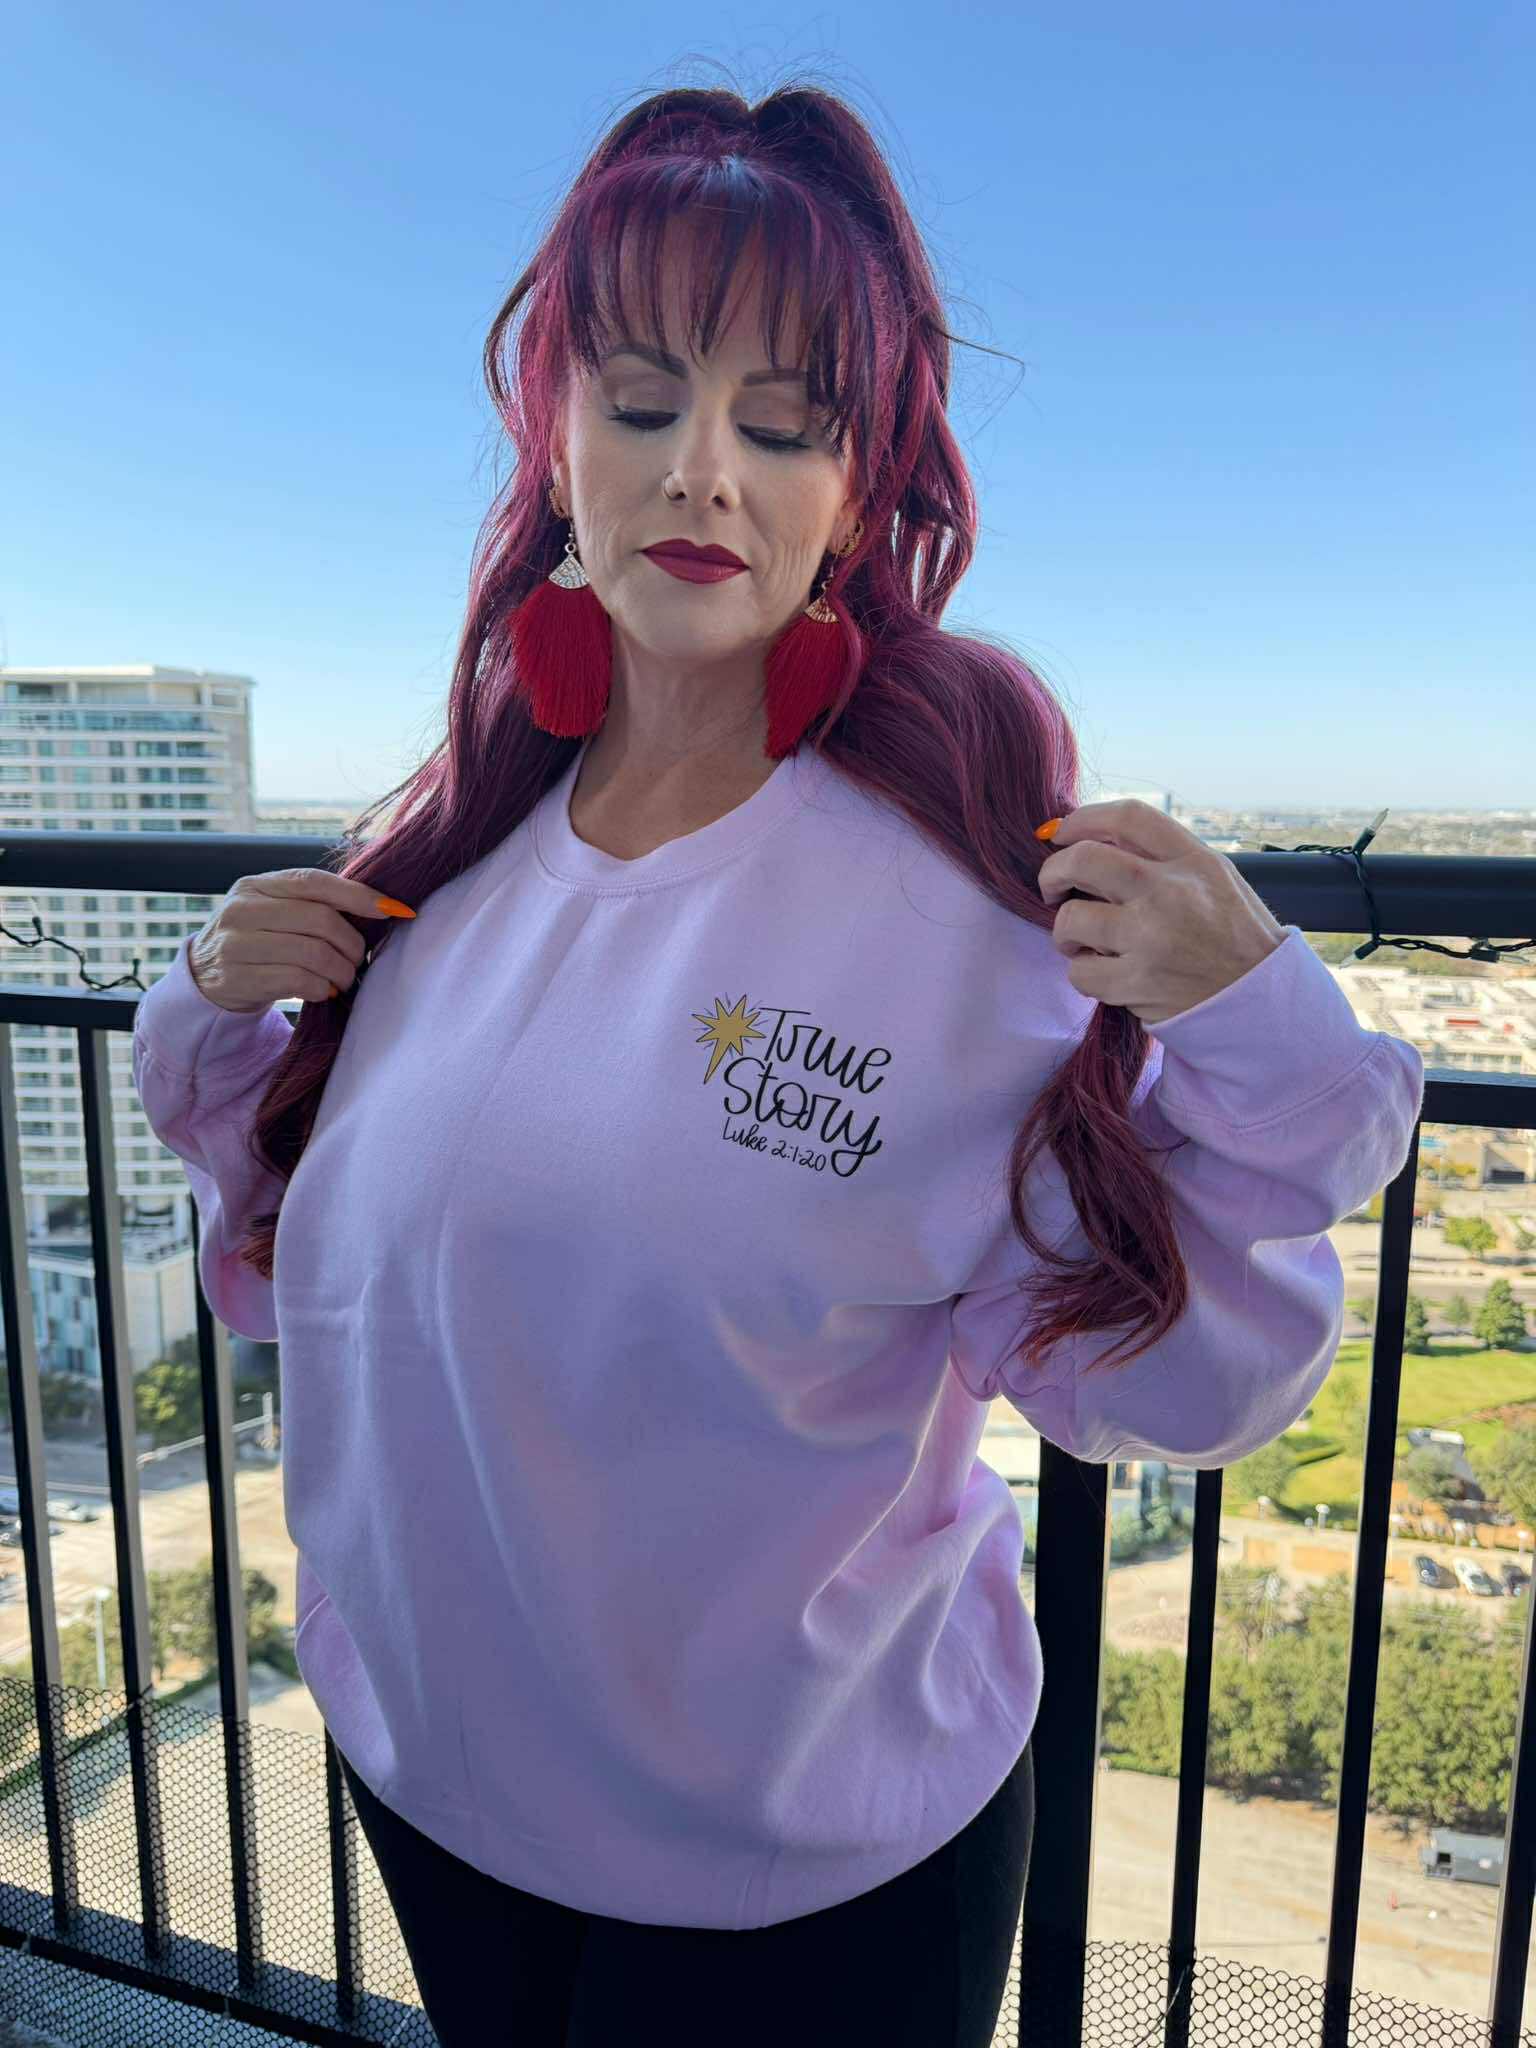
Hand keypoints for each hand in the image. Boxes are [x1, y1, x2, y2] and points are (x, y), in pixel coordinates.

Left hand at [1035, 800, 1286, 1027]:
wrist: (1263, 1002)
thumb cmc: (1234, 938)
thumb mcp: (1215, 880)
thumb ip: (1163, 858)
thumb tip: (1092, 841)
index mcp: (1193, 861)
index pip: (1127, 817)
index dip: (1082, 819)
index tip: (1062, 833)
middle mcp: (1172, 892)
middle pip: (1084, 859)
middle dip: (1052, 871)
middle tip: (1052, 888)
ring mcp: (1153, 938)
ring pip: (1072, 919)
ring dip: (1064, 931)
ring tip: (1079, 940)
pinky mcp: (1138, 983)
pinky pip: (1079, 971)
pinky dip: (1082, 971)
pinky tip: (1102, 971)